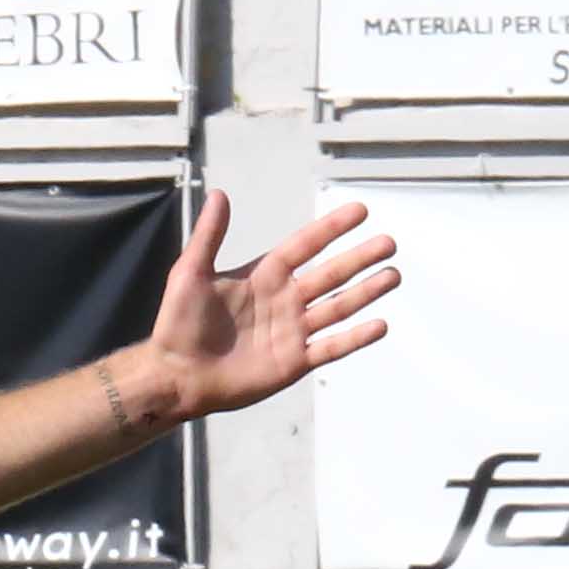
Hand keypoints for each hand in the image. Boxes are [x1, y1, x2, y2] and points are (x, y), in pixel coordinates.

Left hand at [134, 189, 400, 422]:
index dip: (331, 228)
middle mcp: (284, 300)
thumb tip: (219, 193)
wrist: (176, 375)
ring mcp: (292, 331)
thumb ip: (209, 236)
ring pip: (338, 307)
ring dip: (366, 292)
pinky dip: (355, 338)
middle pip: (331, 274)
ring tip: (393, 276)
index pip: (305, 246)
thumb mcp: (190, 273)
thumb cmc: (178, 324)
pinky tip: (379, 325)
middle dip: (360, 259)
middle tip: (389, 243)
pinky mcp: (294, 361)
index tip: (359, 210)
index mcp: (264, 276)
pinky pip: (331, 347)